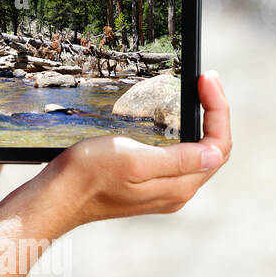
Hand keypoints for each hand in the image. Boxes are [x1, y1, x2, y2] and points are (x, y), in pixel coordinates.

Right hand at [37, 71, 231, 227]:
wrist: (58, 196)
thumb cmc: (88, 175)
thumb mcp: (134, 159)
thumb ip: (179, 160)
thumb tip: (214, 154)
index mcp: (178, 185)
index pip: (217, 145)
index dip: (218, 110)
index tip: (207, 80)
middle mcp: (176, 192)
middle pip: (212, 150)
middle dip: (215, 113)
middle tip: (206, 81)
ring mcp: (162, 191)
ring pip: (198, 155)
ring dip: (203, 125)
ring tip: (198, 96)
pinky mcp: (147, 187)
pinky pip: (180, 161)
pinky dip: (186, 137)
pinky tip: (174, 122)